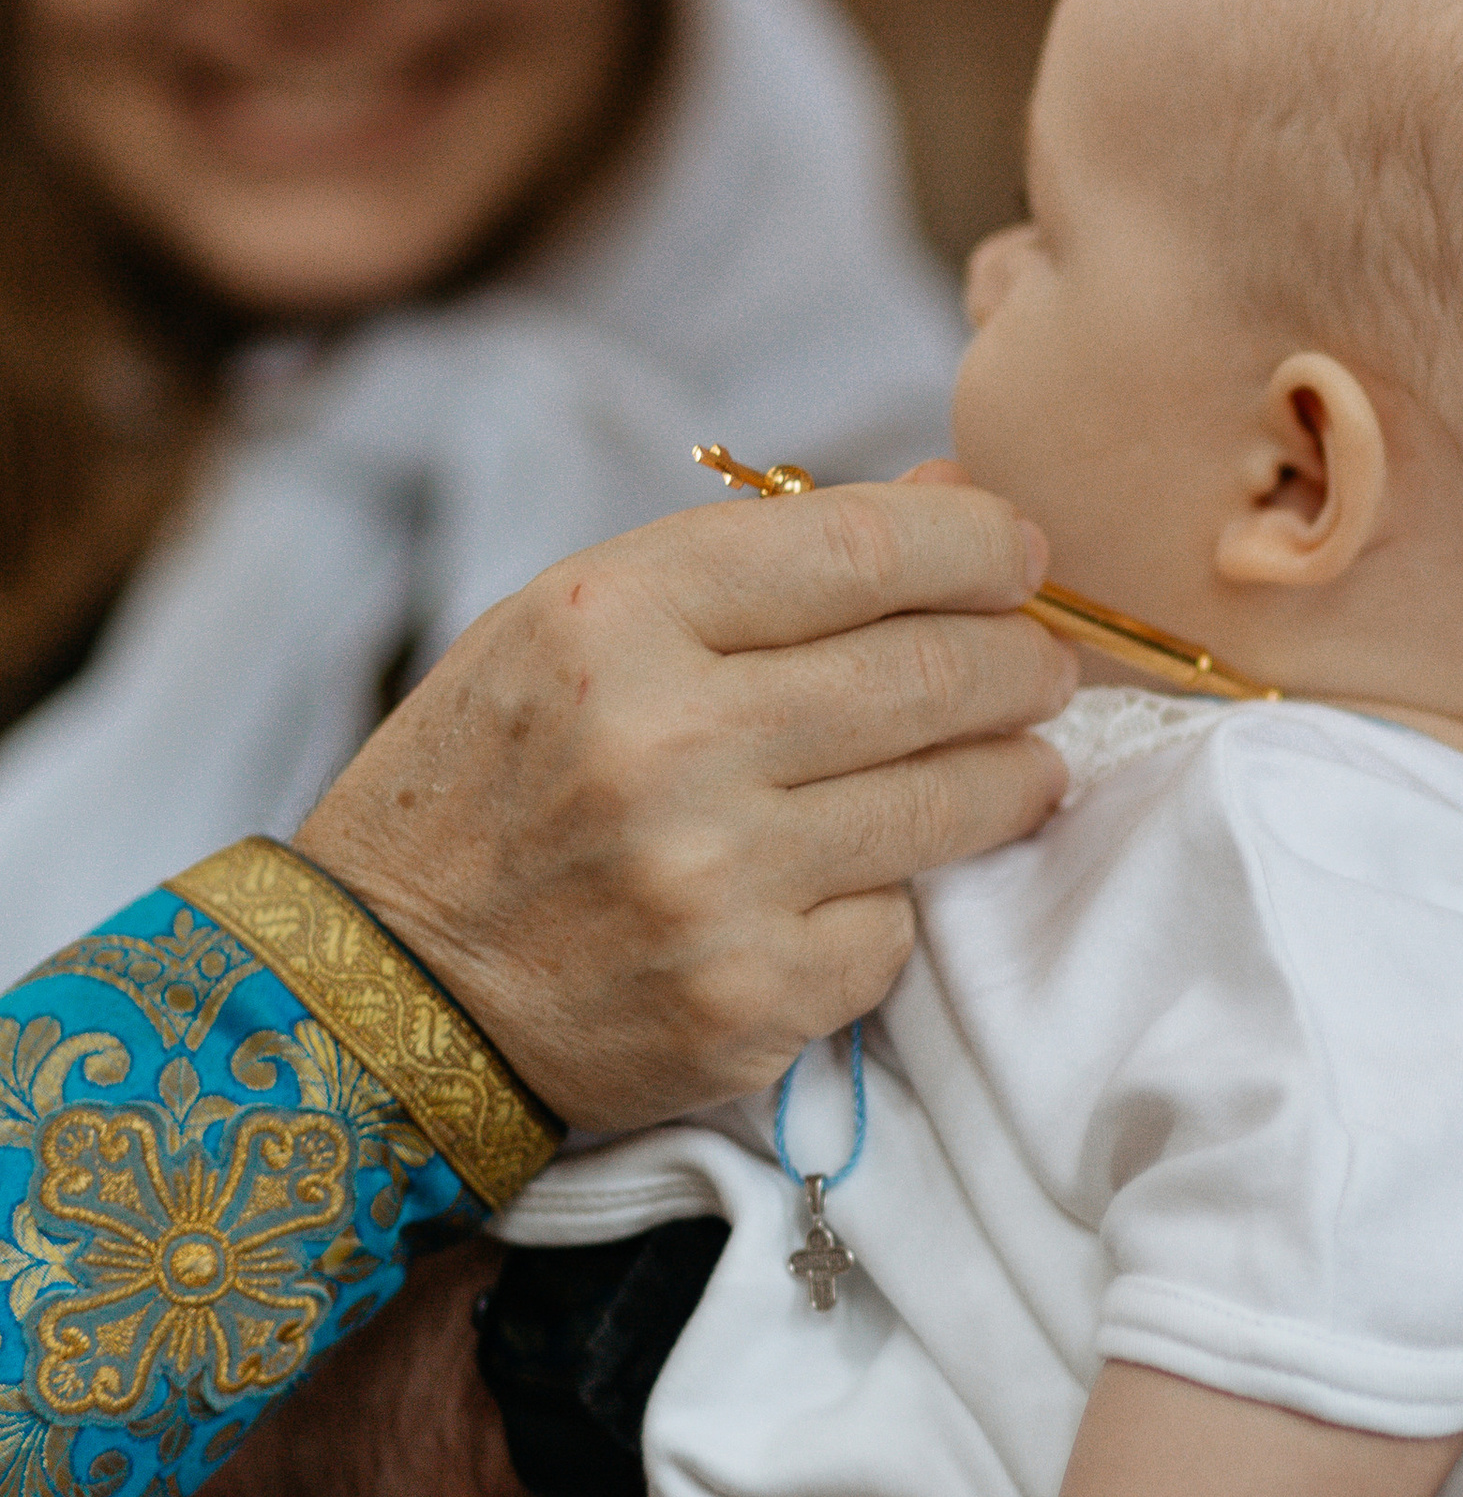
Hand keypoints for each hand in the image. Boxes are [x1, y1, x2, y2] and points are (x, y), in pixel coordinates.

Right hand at [299, 472, 1074, 1128]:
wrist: (385, 991)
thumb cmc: (498, 777)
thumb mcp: (582, 623)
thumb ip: (766, 561)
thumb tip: (958, 497)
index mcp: (617, 617)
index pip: (865, 547)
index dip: (979, 542)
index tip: (1023, 554)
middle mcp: (670, 742)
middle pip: (937, 669)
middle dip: (1025, 659)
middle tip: (1044, 663)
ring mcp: (716, 880)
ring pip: (953, 800)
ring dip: (1014, 772)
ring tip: (1018, 760)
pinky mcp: (752, 998)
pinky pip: (900, 926)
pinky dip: (902, 899)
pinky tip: (874, 880)